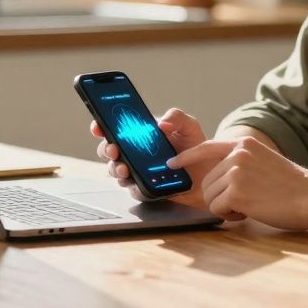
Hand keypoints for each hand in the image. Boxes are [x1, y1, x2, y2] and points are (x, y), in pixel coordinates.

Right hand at [90, 108, 207, 209]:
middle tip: (113, 150)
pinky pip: (134, 190)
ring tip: (124, 168)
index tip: (98, 126)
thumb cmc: (196, 147)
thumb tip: (161, 122)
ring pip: (116, 171)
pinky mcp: (146, 188)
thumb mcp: (188, 126)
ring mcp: (138, 171)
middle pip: (109, 151)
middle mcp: (135, 153)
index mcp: (140, 134)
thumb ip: (176, 117)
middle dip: (106, 150)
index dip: (101, 126)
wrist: (209, 172)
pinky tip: (138, 183)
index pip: (115, 129)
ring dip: (116, 169)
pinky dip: (134, 187)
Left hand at [168, 137, 307, 230]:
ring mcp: (236, 171)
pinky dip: (230, 216)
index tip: (171, 164)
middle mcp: (237, 154)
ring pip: (209, 196)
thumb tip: (218, 178)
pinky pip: (217, 209)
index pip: (205, 147)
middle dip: (221, 197)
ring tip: (252, 205)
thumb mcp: (265, 162)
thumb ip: (242, 164)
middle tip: (248, 201)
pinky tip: (251, 212)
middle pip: (207, 181)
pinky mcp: (236, 192)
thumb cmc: (294, 187)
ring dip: (226, 207)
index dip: (186, 158)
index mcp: (245, 144)